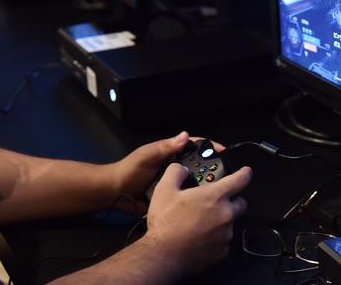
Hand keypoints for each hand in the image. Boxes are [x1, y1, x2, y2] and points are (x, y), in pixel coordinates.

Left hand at [109, 131, 224, 213]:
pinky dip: (196, 199)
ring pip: (195, 182)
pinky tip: (205, 204)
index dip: (209, 146)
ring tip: (217, 190)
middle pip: (199, 165)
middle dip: (211, 168)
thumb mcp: (146, 156)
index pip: (193, 146)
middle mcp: (174, 167)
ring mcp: (174, 183)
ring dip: (205, 185)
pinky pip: (187, 197)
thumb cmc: (129, 171)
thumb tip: (185, 136)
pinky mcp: (172, 197)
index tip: (224, 151)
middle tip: (224, 176)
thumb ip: (164, 148)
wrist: (115, 194)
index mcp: (169, 153)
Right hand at [145, 164, 251, 277]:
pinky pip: (224, 239)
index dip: (244, 173)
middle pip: (241, 203)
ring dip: (222, 218)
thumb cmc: (166, 222)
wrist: (164, 255)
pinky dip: (216, 235)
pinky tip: (200, 235)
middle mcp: (225, 215)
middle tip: (215, 200)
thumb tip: (182, 170)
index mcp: (214, 197)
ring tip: (201, 220)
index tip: (246, 172)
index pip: (239, 180)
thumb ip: (176, 172)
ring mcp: (226, 234)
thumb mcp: (164, 189)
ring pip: (231, 222)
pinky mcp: (223, 251)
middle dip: (232, 199)